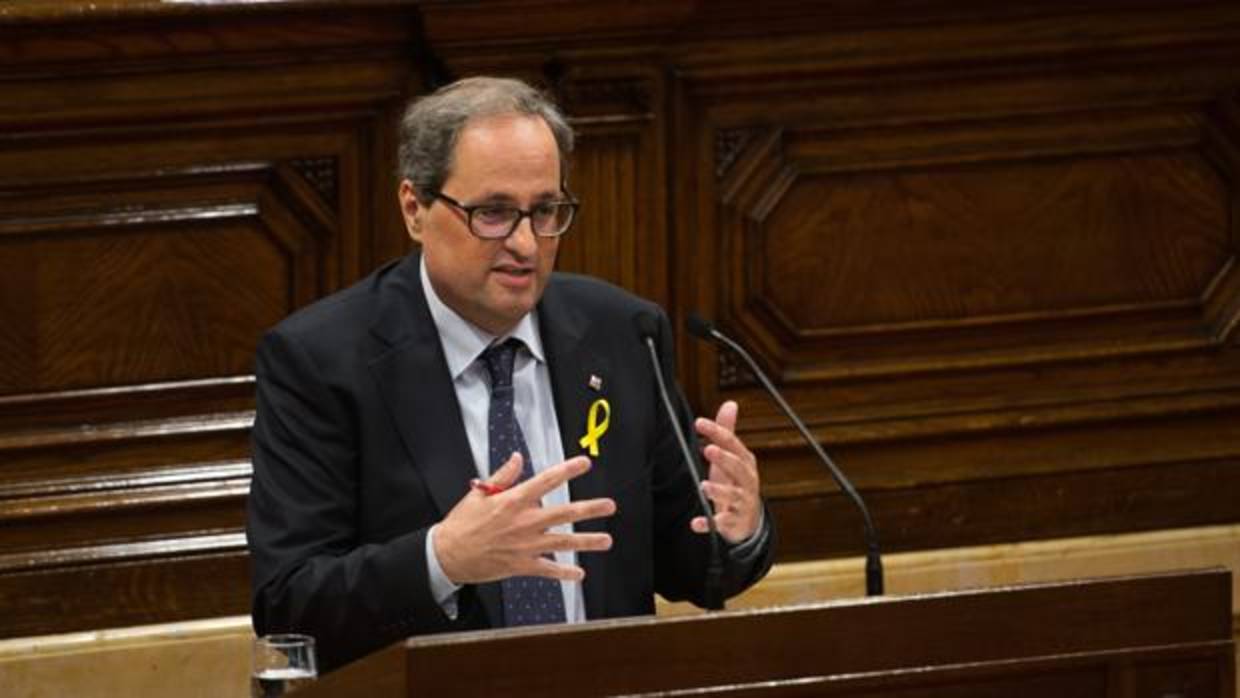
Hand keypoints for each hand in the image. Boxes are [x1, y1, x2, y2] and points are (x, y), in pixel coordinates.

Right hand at [434, 454, 615, 583]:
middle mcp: (524, 522)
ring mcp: (525, 545)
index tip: (585, 463)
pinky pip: (548, 570)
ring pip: (563, 542)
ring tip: (606, 540)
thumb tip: (518, 458)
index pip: (546, 481)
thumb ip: (503, 476)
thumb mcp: (479, 493)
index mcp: (513, 501)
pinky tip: (579, 574)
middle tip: (609, 505)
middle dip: (590, 509)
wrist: (447, 555)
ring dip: (587, 541)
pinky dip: (565, 573)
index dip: (568, 470)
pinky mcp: (521, 565)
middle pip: (564, 513)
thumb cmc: (462, 523)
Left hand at [692, 400, 761, 543]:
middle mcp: (747, 481)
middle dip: (725, 459)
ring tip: (703, 486)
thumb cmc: (736, 483)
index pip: (733, 444)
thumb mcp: (733, 457)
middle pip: (738, 468)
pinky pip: (722, 523)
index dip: (717, 432)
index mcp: (745, 463)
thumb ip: (728, 432)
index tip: (699, 422)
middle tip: (708, 449)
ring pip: (733, 496)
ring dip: (719, 491)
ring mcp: (742, 502)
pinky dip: (710, 524)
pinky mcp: (733, 522)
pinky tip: (696, 523)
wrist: (748, 520)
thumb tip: (730, 403)